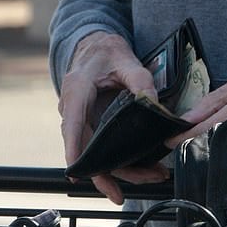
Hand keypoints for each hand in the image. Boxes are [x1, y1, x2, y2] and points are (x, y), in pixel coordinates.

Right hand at [58, 31, 167, 202]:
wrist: (96, 47)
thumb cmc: (107, 52)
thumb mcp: (127, 61)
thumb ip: (141, 81)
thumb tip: (154, 106)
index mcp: (77, 91)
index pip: (71, 126)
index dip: (74, 152)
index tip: (77, 175)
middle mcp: (72, 109)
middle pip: (85, 148)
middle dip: (110, 172)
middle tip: (144, 180)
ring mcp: (78, 119)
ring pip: (93, 153)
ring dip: (120, 169)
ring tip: (153, 174)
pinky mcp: (88, 125)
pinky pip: (98, 148)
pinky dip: (118, 160)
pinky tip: (142, 166)